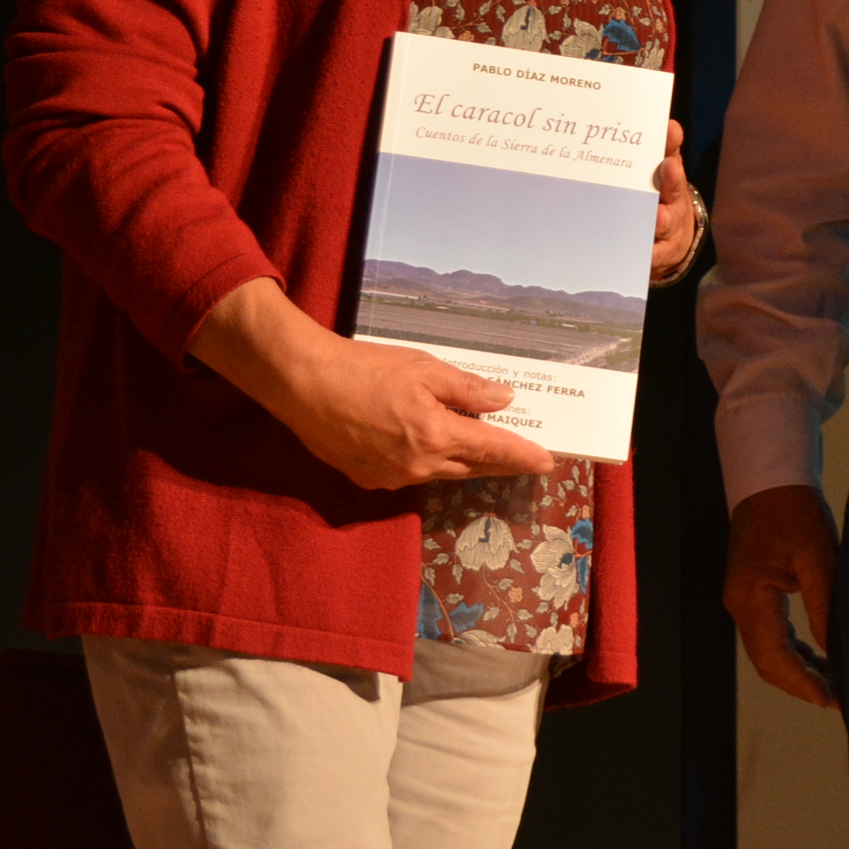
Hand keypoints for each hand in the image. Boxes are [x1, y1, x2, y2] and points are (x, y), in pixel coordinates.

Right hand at [186, 277, 557, 487]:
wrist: (301, 383)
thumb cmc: (364, 368)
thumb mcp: (423, 368)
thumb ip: (467, 389)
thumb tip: (504, 401)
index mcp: (436, 435)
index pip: (494, 450)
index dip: (523, 456)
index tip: (547, 461)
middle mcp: (418, 465)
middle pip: (471, 467)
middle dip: (498, 462)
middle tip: (521, 455)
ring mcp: (391, 478)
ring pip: (442, 474)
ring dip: (464, 463)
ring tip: (482, 449)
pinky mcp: (367, 480)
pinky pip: (411, 475)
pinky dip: (429, 463)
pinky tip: (431, 448)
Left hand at [649, 118, 701, 285]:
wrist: (673, 241)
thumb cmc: (659, 198)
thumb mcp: (661, 174)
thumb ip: (660, 150)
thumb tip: (666, 123)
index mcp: (670, 178)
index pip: (672, 155)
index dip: (672, 144)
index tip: (670, 130)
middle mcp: (673, 202)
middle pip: (674, 190)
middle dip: (671, 179)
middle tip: (669, 168)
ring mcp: (669, 229)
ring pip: (666, 224)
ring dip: (663, 220)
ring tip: (658, 217)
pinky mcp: (661, 254)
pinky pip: (656, 256)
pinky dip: (651, 255)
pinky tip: (644, 254)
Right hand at [724, 484, 839, 708]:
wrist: (771, 479)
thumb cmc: (795, 512)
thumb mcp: (818, 556)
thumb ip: (825, 604)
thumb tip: (838, 649)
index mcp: (750, 600)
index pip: (772, 658)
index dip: (801, 683)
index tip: (831, 700)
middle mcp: (742, 606)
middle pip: (768, 661)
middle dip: (802, 683)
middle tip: (840, 698)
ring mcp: (746, 601)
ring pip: (770, 650)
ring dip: (801, 669)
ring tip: (837, 683)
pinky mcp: (757, 593)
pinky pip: (774, 633)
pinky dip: (797, 650)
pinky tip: (822, 656)